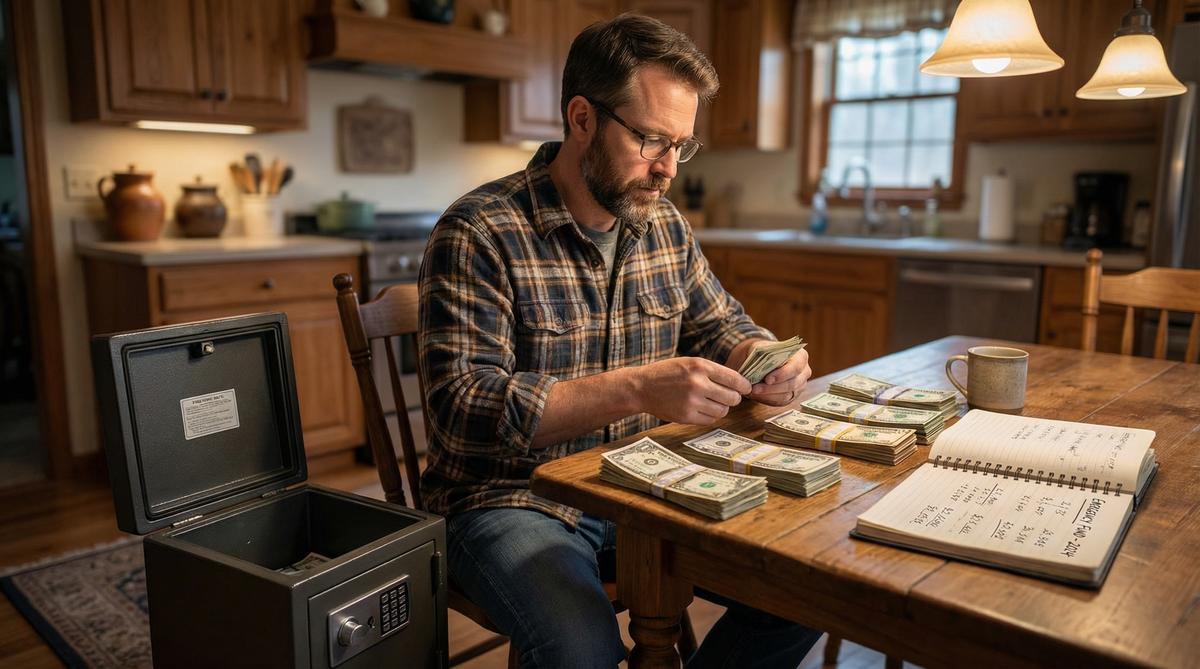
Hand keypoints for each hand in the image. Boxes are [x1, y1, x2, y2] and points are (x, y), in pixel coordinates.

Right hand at [632, 357, 751, 424]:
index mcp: (700, 366)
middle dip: (734, 398)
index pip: (734, 379)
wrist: (642, 387)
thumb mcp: (689, 363)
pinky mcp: (686, 417)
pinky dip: (710, 416)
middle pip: (732, 397)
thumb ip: (712, 371)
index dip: (744, 385)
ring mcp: (692, 402)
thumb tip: (739, 383)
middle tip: (729, 397)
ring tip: (712, 402)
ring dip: (721, 408)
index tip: (745, 388)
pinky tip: (702, 409)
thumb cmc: (667, 373)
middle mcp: (698, 384)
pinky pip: (710, 420)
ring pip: (723, 410)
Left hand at [747, 347, 810, 405]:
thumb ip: (762, 356)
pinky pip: (780, 402)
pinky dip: (767, 399)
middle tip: (755, 388)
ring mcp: (799, 386)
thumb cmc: (765, 352)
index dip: (782, 374)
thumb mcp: (762, 348)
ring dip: (767, 394)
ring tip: (753, 391)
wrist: (762, 360)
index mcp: (801, 357)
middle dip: (772, 388)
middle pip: (792, 384)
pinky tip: (757, 395)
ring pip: (785, 395)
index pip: (796, 367)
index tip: (767, 379)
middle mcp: (803, 372)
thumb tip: (758, 371)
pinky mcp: (791, 396)